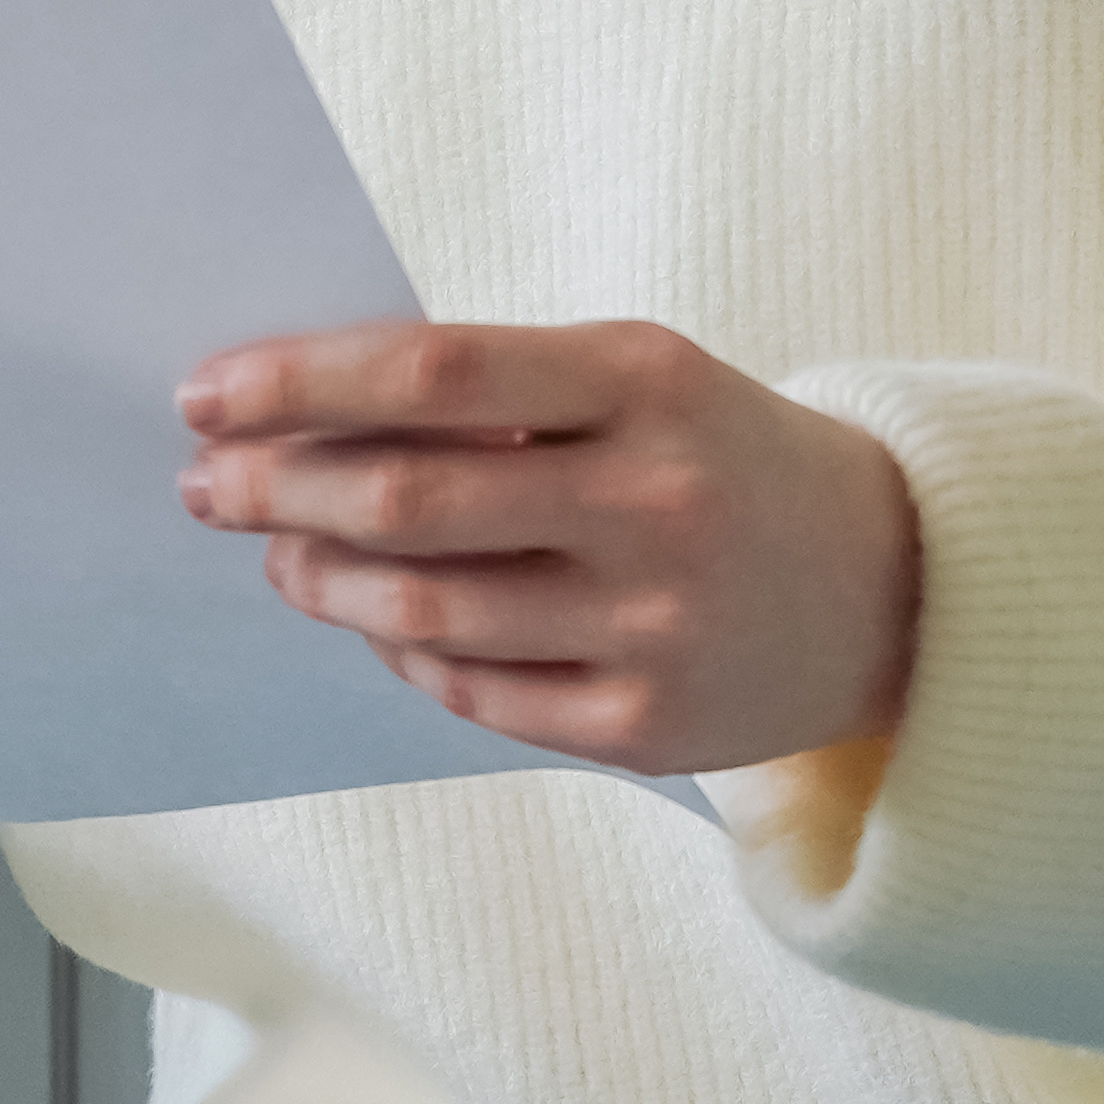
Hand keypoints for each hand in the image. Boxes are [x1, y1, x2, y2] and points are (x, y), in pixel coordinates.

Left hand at [176, 317, 920, 776]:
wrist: (897, 585)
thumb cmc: (721, 457)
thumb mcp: (640, 380)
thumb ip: (497, 392)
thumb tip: (300, 416)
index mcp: (646, 382)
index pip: (433, 375)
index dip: (299, 384)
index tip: (206, 394)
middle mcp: (653, 502)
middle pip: (409, 502)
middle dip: (278, 491)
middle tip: (208, 484)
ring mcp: (654, 625)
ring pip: (424, 611)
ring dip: (320, 579)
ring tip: (280, 554)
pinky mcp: (649, 728)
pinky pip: (472, 693)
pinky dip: (400, 651)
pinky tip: (373, 618)